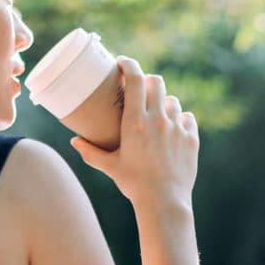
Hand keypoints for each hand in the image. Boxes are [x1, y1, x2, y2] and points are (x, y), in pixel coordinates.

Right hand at [69, 56, 199, 207]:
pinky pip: (187, 118)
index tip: (122, 62)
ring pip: (172, 100)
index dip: (129, 64)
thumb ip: (90, 152)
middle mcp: (158, 119)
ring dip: (163, 102)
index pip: (135, 79)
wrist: (164, 202)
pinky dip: (179, 119)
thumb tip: (74, 141)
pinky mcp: (191, 138)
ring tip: (155, 113)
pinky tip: (172, 129)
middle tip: (138, 89)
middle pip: (156, 82)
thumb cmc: (133, 184)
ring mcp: (177, 128)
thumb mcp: (109, 166)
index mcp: (135, 121)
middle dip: (146, 81)